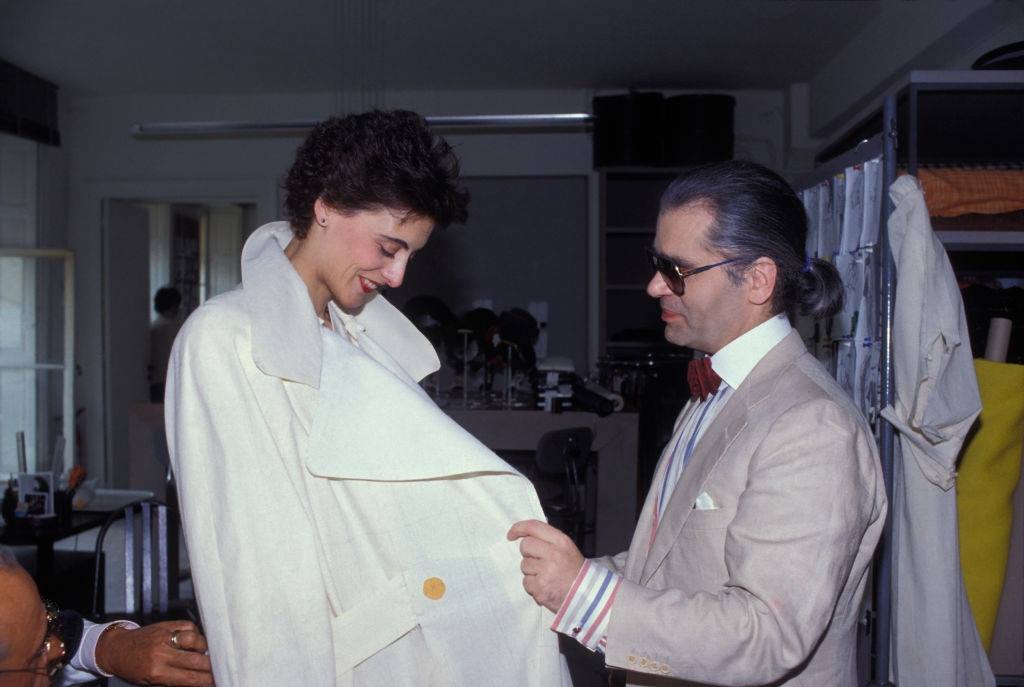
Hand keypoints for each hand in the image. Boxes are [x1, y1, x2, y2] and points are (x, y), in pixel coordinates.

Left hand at [95, 620, 213, 685]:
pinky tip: (194, 641)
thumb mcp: (151, 683)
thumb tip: (198, 681)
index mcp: (157, 673)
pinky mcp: (165, 625)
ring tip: (204, 653)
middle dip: (211, 666)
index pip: (190, 678)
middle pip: (196, 660)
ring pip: (195, 640)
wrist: (116, 649)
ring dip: (204, 648)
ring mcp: (164, 637)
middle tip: (220, 668)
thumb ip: (174, 682)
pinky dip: (195, 634)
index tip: (217, 680)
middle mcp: (161, 654)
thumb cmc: (134, 669)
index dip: (207, 680)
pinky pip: (188, 627)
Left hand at [507, 519, 583, 611]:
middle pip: (525, 545)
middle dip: (528, 553)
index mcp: (561, 542)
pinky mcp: (540, 588)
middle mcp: (553, 554)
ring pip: (524, 565)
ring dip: (531, 571)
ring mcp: (546, 572)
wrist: (586, 595)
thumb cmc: (574, 570)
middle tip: (540, 561)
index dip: (519, 528)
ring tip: (546, 576)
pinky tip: (545, 586)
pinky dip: (533, 585)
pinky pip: (526, 582)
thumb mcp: (567, 548)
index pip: (534, 527)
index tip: (511, 534)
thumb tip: (525, 535)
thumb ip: (549, 540)